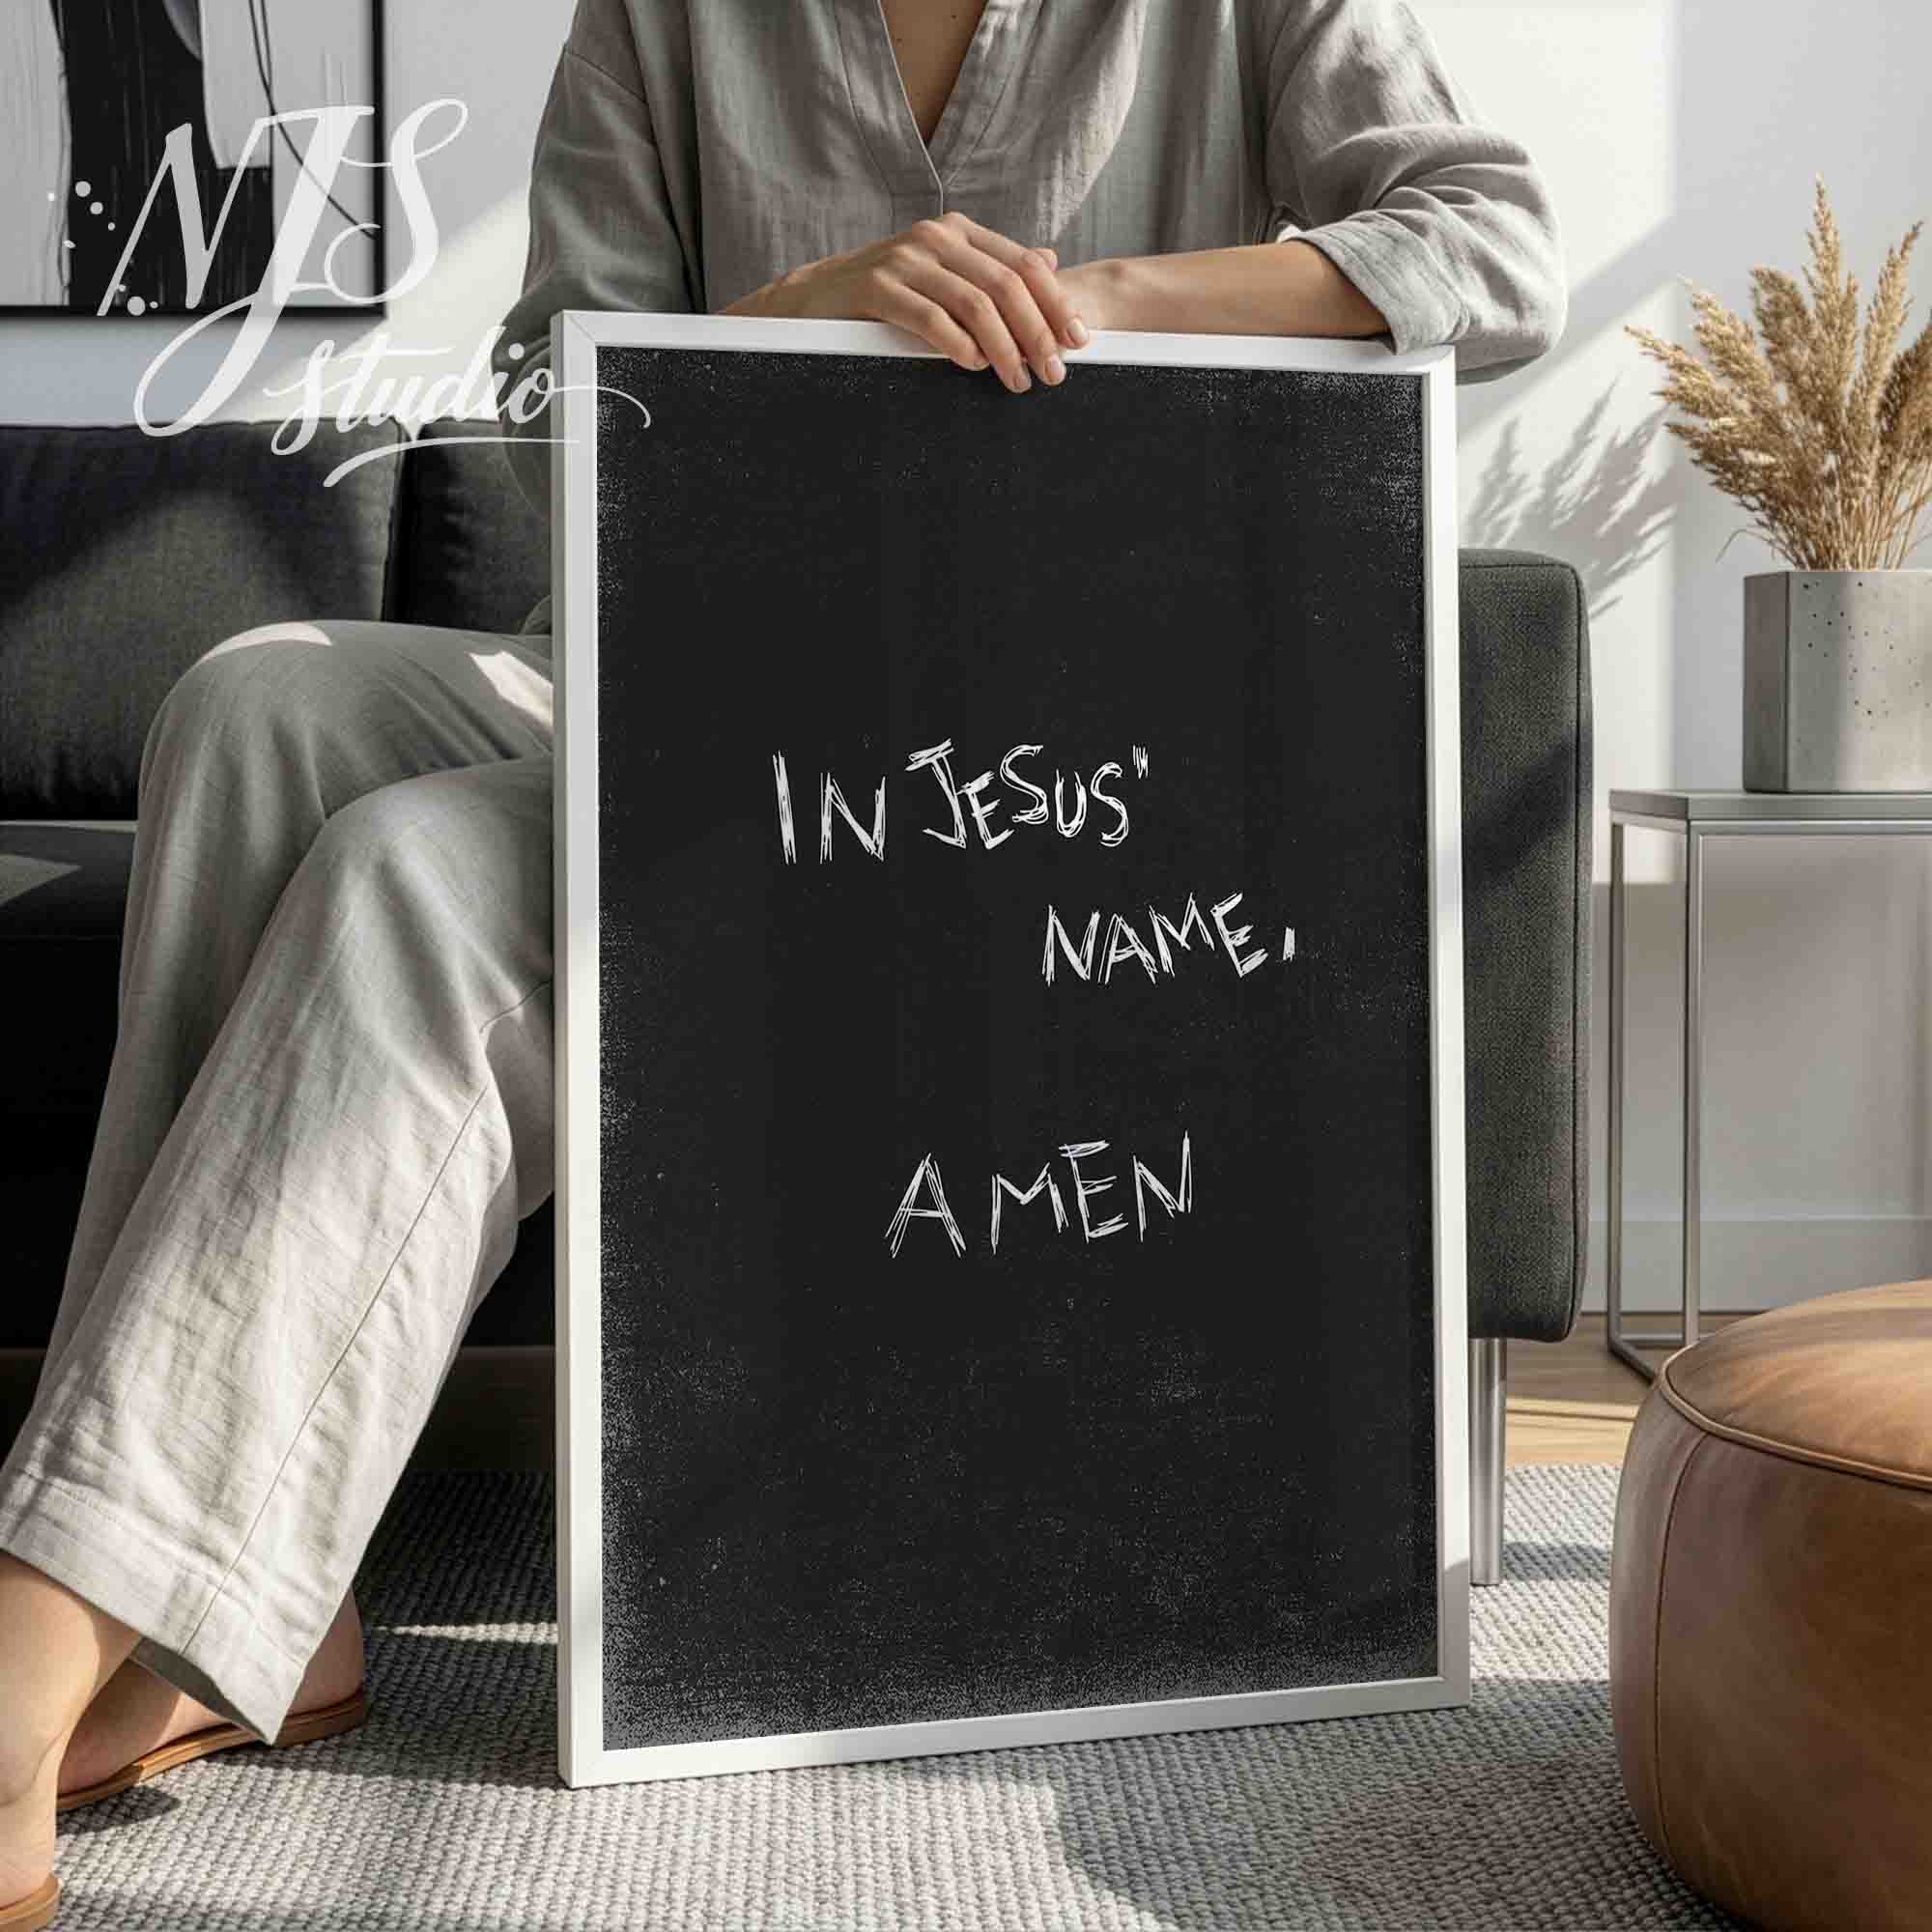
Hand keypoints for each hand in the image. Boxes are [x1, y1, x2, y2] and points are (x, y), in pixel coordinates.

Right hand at [723, 213, 1089, 392]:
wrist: (811, 301)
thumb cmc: (883, 299)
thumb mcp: (944, 277)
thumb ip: (992, 267)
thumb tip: (1050, 260)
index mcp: (958, 233)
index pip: (1024, 265)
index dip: (1056, 305)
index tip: (1079, 343)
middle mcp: (935, 238)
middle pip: (1007, 285)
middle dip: (1037, 333)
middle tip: (1053, 374)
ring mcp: (904, 259)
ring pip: (975, 303)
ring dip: (1004, 348)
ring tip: (1018, 381)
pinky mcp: (875, 286)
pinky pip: (929, 318)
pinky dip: (957, 346)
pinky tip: (974, 367)